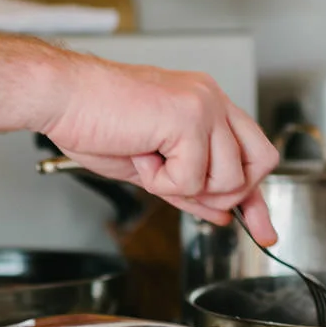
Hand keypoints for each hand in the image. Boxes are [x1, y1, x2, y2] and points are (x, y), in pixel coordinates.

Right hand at [41, 58, 279, 244]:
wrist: (63, 98)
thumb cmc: (92, 120)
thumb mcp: (151, 165)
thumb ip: (191, 187)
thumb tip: (222, 213)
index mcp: (204, 103)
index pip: (252, 152)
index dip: (255, 196)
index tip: (262, 229)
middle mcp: (211, 99)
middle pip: (258, 163)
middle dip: (224, 192)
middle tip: (179, 185)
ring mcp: (204, 106)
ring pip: (227, 179)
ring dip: (182, 186)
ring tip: (148, 159)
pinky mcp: (189, 118)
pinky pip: (193, 180)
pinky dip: (161, 182)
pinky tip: (141, 155)